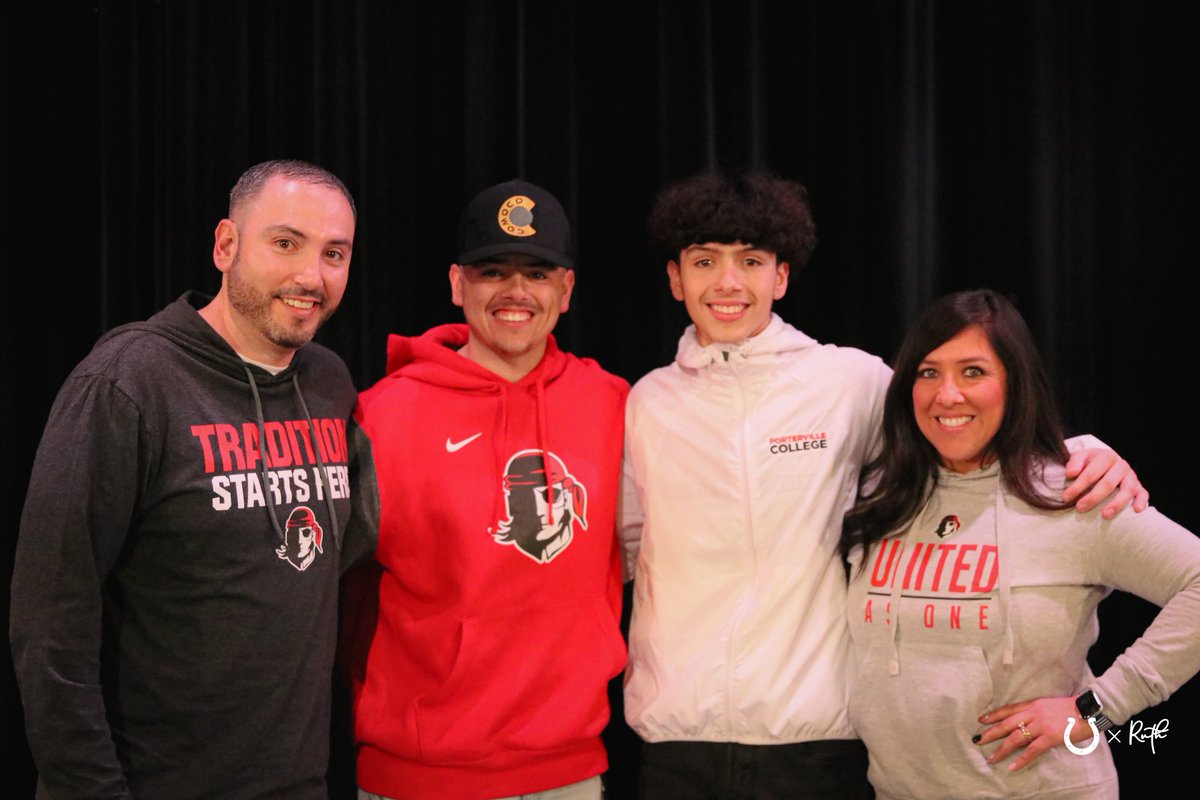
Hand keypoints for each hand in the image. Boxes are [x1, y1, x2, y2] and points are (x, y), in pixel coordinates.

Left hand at [974, 697, 1094, 770]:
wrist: (1090, 709)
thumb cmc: (1073, 708)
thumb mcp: (1050, 705)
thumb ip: (1038, 712)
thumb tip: (1028, 721)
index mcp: (1033, 704)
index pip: (1008, 709)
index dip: (993, 715)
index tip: (981, 719)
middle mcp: (1033, 713)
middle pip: (1006, 724)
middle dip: (990, 733)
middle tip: (977, 740)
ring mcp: (1041, 725)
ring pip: (1015, 738)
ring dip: (1001, 750)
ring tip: (991, 758)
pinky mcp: (1050, 737)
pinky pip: (1032, 751)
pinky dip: (1021, 760)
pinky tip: (1012, 767)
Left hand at [1062, 448, 1148, 517]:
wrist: (1104, 462)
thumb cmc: (1089, 463)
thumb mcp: (1080, 458)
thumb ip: (1074, 463)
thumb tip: (1070, 473)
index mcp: (1106, 456)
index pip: (1091, 472)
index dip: (1078, 486)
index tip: (1066, 497)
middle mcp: (1121, 465)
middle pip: (1108, 483)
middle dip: (1093, 497)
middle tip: (1080, 508)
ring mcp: (1132, 476)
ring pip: (1127, 490)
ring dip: (1116, 503)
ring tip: (1104, 515)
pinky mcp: (1139, 486)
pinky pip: (1143, 493)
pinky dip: (1142, 501)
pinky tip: (1136, 510)